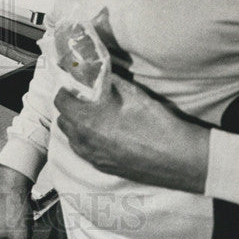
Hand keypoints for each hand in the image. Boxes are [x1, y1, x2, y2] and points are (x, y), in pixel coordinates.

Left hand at [54, 74, 209, 193]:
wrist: (178, 158)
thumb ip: (108, 80)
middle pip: (63, 120)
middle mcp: (85, 141)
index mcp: (87, 120)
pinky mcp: (103, 167)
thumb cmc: (156, 124)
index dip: (67, 91)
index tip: (77, 87)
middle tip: (86, 100)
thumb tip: (97, 70)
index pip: (60, 101)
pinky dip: (87, 140)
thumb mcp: (132, 93)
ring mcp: (93, 157)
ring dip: (77, 125)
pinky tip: (105, 134)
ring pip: (72, 137)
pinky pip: (85, 151)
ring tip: (96, 117)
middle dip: (71, 108)